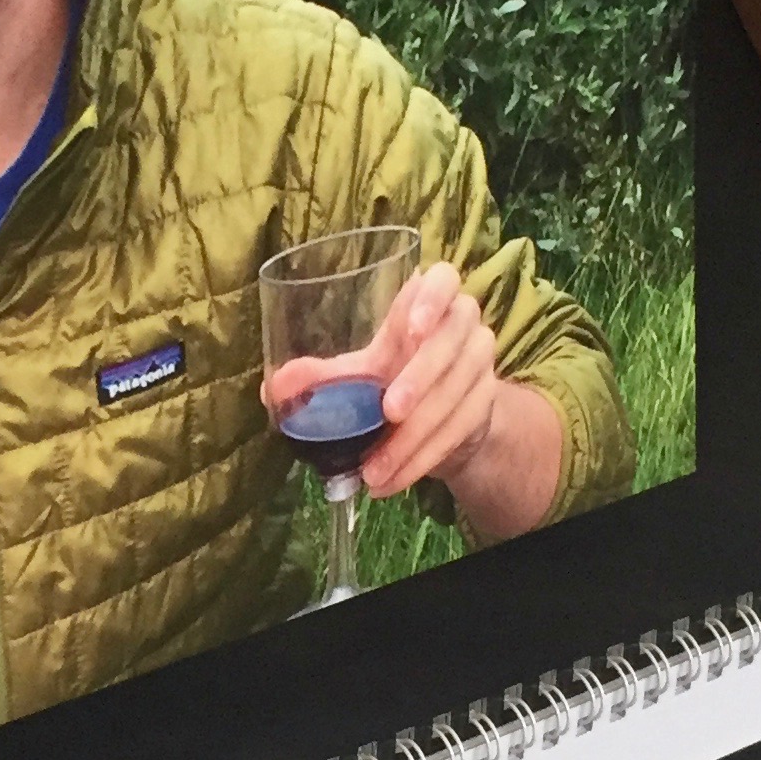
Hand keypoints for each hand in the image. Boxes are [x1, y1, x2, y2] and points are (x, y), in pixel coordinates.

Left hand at [263, 259, 498, 500]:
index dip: (432, 298)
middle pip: (451, 343)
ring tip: (373, 470)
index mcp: (427, 304)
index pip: (444, 279)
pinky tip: (392, 480)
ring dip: (415, 437)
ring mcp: (480, 364)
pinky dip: (422, 459)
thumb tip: (273, 389)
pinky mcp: (486, 402)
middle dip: (420, 379)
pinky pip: (459, 430)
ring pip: (456, 394)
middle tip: (389, 412)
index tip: (410, 330)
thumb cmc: (395, 378)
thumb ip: (323, 377)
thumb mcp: (360, 374)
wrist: (444, 417)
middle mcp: (461, 327)